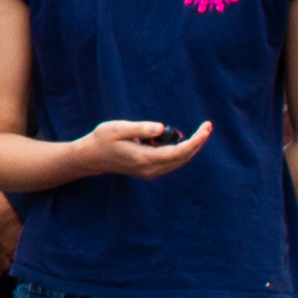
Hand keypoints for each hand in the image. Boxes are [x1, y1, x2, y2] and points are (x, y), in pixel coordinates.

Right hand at [82, 118, 213, 183]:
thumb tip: (161, 128)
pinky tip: (180, 139)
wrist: (90, 157)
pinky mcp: (149, 171)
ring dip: (191, 147)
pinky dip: (181, 151)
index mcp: (145, 159)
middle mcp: (150, 169)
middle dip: (198, 142)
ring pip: (179, 161)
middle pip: (183, 157)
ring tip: (200, 131)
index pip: (179, 151)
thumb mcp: (117, 128)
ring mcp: (150, 172)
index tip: (206, 128)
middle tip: (207, 126)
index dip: (196, 140)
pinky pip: (172, 161)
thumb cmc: (102, 139)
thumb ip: (140, 128)